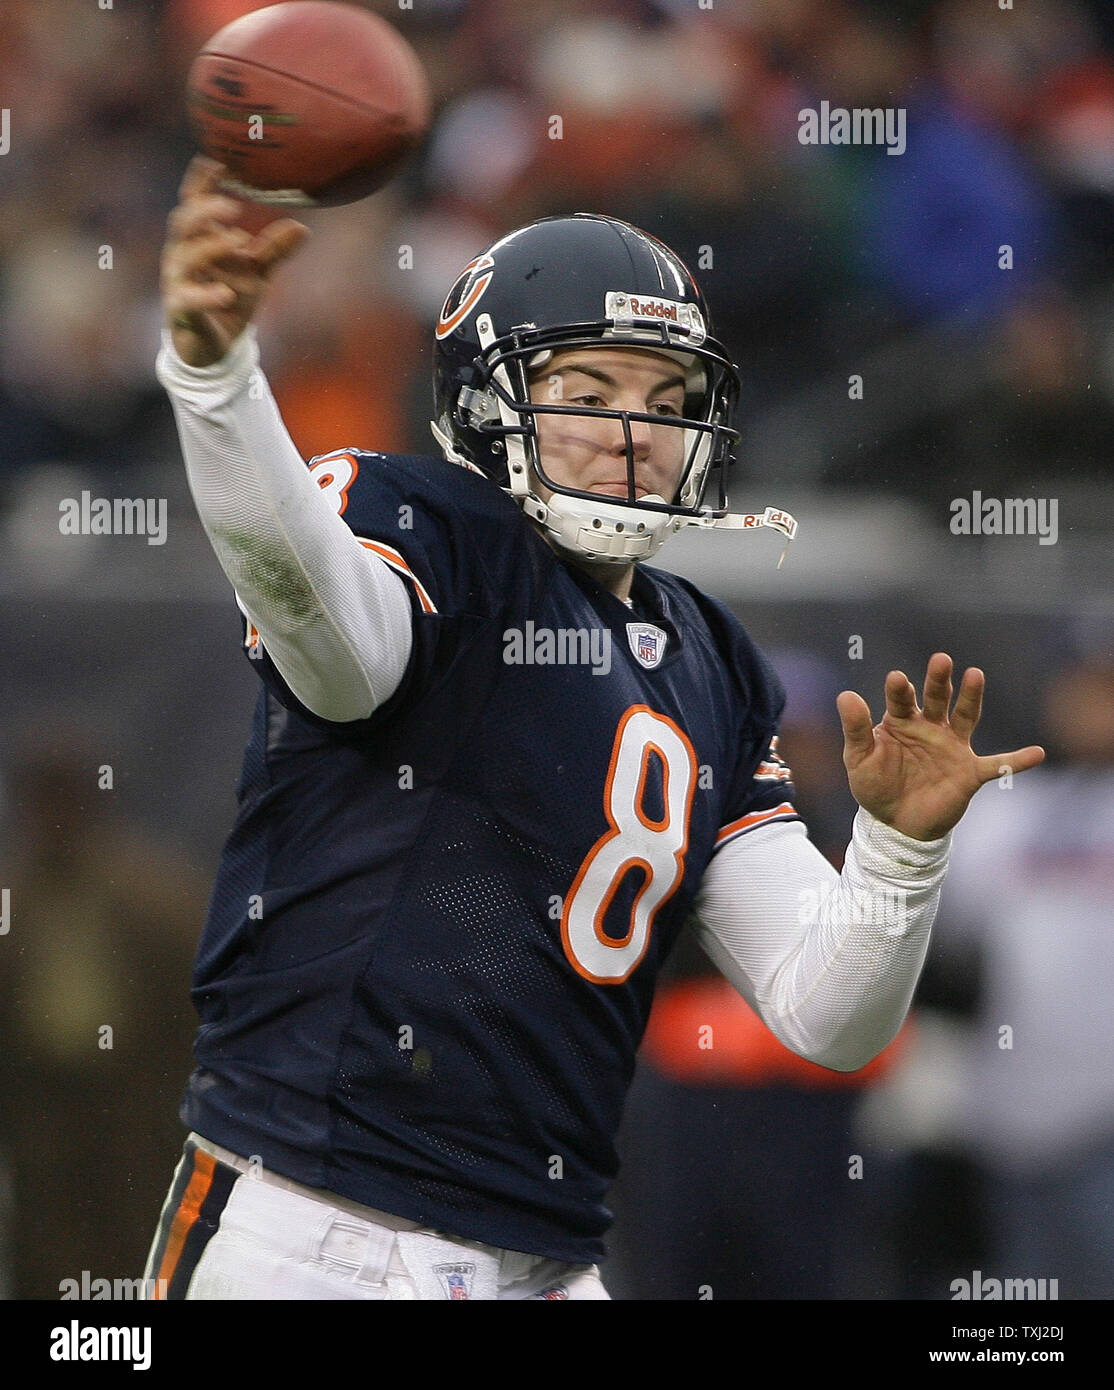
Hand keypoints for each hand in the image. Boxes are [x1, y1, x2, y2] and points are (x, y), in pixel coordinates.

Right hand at [161, 156, 309, 366]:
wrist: (215, 346)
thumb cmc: (230, 300)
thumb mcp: (257, 274)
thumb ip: (275, 250)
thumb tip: (303, 227)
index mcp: (198, 240)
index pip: (193, 203)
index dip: (200, 183)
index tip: (217, 162)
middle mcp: (182, 256)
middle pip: (183, 223)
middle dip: (203, 211)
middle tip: (231, 205)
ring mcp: (178, 282)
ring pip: (185, 258)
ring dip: (210, 247)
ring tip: (238, 241)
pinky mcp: (181, 311)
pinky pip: (188, 300)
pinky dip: (206, 296)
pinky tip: (226, 293)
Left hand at [836, 652, 1044, 840]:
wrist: (895, 824)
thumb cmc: (876, 787)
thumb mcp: (859, 759)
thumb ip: (856, 729)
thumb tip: (845, 695)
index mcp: (901, 722)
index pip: (901, 700)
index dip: (900, 690)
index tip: (897, 679)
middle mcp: (930, 728)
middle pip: (936, 698)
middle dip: (938, 680)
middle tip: (941, 660)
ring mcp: (953, 748)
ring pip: (965, 717)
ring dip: (971, 697)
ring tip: (975, 674)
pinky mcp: (969, 772)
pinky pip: (997, 765)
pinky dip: (1017, 761)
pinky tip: (1037, 753)